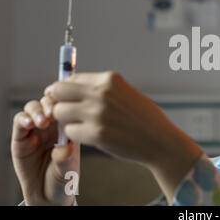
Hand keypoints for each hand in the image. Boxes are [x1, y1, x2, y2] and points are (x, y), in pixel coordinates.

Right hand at [11, 96, 79, 205]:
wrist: (47, 195)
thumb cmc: (63, 180)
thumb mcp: (68, 172)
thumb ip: (66, 160)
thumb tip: (64, 148)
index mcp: (71, 128)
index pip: (70, 107)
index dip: (68, 102)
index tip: (68, 104)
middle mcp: (54, 125)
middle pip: (51, 102)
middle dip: (52, 102)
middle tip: (53, 111)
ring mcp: (37, 130)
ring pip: (35, 107)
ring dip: (38, 109)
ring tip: (41, 121)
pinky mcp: (21, 137)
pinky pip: (20, 121)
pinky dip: (23, 118)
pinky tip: (29, 124)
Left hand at [44, 71, 202, 203]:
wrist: (160, 141)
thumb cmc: (144, 118)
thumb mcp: (125, 93)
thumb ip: (100, 89)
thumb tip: (71, 87)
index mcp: (109, 79)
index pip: (70, 78)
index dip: (63, 89)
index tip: (62, 98)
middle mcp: (101, 93)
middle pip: (59, 92)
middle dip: (58, 102)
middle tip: (65, 112)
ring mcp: (97, 114)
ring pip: (60, 112)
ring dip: (66, 120)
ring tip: (80, 124)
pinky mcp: (95, 134)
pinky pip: (70, 132)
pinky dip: (75, 135)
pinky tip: (89, 135)